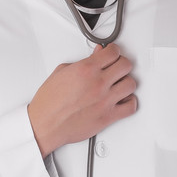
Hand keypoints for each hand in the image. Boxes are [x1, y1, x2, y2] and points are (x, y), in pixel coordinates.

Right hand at [27, 43, 137, 157]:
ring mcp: (105, 100)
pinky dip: (130, 102)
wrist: (45, 124)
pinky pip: (130, 107)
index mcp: (86, 69)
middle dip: (122, 64)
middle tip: (117, 68)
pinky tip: (123, 100)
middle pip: (125, 65)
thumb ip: (82, 61)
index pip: (113, 52)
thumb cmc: (49, 102)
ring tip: (119, 84)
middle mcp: (98, 83)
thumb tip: (96, 55)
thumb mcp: (61, 72)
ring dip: (126, 82)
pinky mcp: (107, 116)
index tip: (112, 54)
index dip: (114, 51)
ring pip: (131, 84)